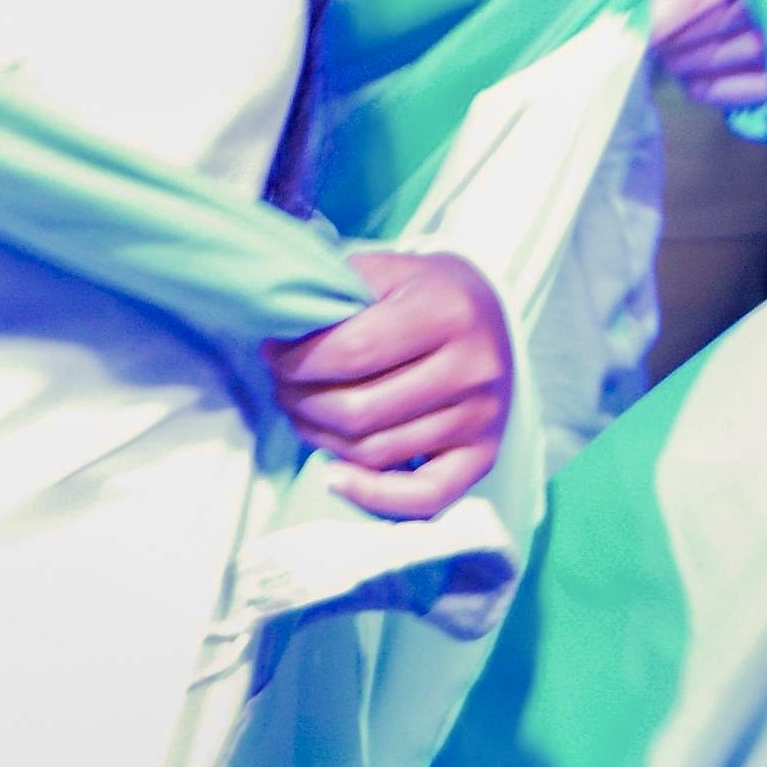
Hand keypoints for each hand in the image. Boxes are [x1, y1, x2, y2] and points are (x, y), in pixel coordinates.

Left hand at [263, 249, 513, 518]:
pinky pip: (423, 497)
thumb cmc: (424, 291)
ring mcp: (482, 419)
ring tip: (300, 412)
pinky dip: (372, 496)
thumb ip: (337, 290)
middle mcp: (472, 369)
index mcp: (447, 312)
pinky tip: (334, 477)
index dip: (297, 361)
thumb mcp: (386, 269)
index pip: (352, 352)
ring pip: (376, 451)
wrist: (493, 314)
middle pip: (359, 410)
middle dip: (300, 401)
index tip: (273, 354)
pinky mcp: (483, 457)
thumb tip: (279, 329)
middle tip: (280, 385)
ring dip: (321, 438)